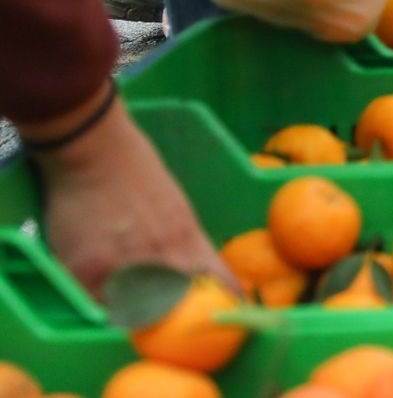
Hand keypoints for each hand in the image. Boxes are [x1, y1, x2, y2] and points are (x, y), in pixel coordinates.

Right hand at [28, 90, 233, 298]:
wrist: (94, 153)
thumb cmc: (136, 172)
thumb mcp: (175, 207)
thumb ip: (181, 241)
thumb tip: (188, 269)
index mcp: (188, 239)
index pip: (218, 279)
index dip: (226, 298)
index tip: (231, 308)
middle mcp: (162, 259)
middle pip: (176, 305)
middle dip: (175, 311)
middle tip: (170, 312)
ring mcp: (124, 269)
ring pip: (135, 311)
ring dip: (134, 310)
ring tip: (129, 297)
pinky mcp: (87, 274)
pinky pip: (96, 304)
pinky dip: (100, 303)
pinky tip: (98, 293)